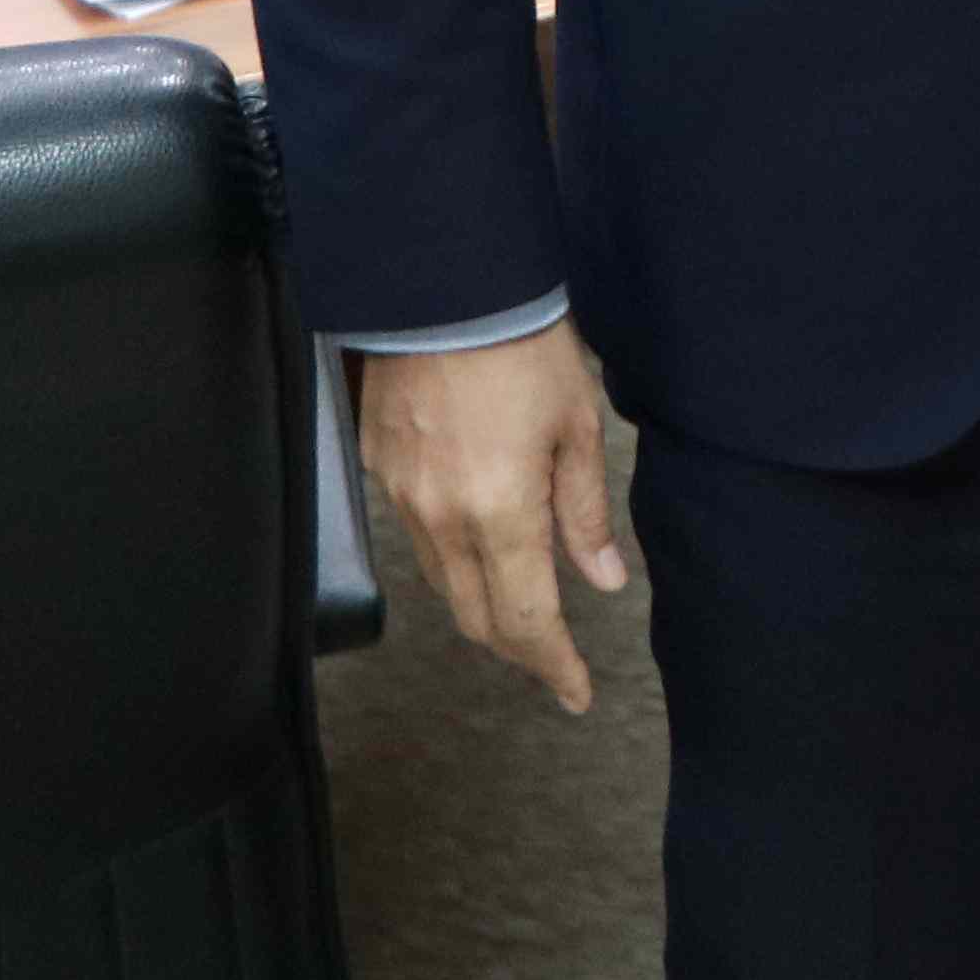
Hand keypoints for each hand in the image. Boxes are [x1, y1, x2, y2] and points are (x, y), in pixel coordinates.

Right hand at [358, 320, 628, 712]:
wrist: (447, 286)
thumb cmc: (525, 347)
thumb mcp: (580, 427)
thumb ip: (585, 514)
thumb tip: (602, 581)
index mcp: (499, 511)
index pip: (525, 620)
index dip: (552, 665)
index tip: (575, 693)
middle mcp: (440, 518)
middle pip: (476, 618)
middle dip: (519, 651)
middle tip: (555, 662)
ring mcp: (400, 496)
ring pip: (443, 583)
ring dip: (485, 607)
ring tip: (526, 612)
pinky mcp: (378, 469)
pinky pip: (417, 537)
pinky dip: (453, 558)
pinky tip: (482, 546)